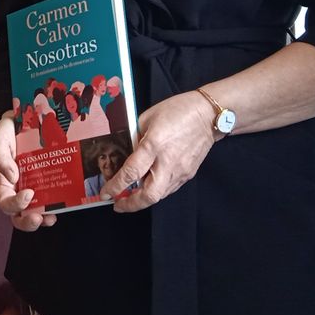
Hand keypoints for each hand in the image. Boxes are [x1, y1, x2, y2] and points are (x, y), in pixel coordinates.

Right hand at [0, 113, 55, 231]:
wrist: (24, 120)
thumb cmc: (7, 133)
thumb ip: (1, 158)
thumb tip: (12, 179)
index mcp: (2, 183)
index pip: (5, 202)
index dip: (15, 204)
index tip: (28, 194)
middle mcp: (16, 190)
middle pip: (19, 215)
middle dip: (28, 222)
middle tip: (38, 218)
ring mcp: (33, 187)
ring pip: (35, 212)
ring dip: (43, 218)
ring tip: (52, 217)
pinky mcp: (46, 182)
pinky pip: (51, 198)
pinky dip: (56, 204)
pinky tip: (63, 203)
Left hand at [105, 92, 215, 211]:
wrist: (208, 115)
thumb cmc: (177, 110)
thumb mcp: (147, 117)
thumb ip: (135, 137)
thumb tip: (126, 152)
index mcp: (154, 145)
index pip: (131, 172)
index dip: (115, 186)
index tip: (105, 193)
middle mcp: (167, 162)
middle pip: (149, 195)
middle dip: (130, 205)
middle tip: (117, 204)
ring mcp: (180, 171)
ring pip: (159, 196)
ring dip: (142, 199)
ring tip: (129, 196)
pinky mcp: (188, 174)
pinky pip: (169, 189)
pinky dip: (156, 191)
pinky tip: (148, 186)